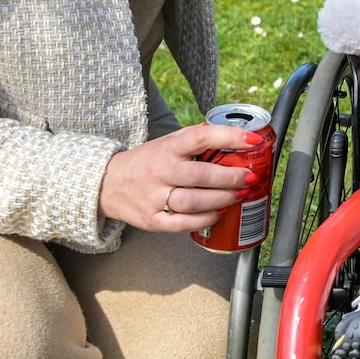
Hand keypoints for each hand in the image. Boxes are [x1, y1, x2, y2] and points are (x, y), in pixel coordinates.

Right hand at [98, 124, 263, 232]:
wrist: (106, 184)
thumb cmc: (146, 162)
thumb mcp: (167, 143)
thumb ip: (196, 139)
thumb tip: (236, 134)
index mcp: (167, 148)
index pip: (201, 137)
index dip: (230, 137)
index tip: (253, 139)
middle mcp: (160, 171)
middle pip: (201, 175)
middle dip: (231, 177)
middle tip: (250, 177)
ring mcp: (154, 197)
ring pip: (194, 201)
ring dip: (222, 199)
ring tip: (239, 195)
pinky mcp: (152, 220)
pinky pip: (183, 224)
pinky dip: (205, 219)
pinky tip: (219, 213)